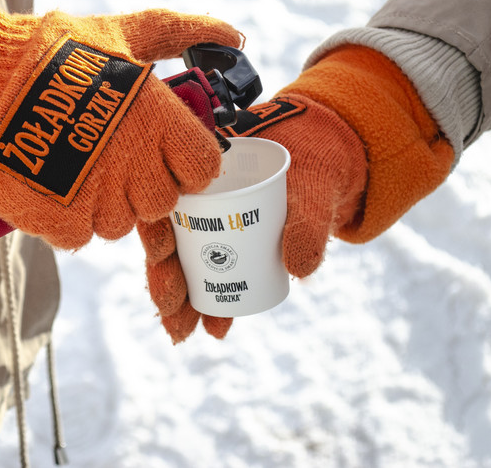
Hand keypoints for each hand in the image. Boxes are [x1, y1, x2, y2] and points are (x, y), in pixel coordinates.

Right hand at [0, 6, 242, 248]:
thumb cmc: (52, 52)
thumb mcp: (121, 31)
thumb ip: (179, 33)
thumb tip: (234, 33)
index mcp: (159, 121)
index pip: (204, 167)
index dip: (186, 159)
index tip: (163, 146)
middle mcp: (136, 165)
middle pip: (163, 200)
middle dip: (144, 182)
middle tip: (112, 153)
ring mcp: (99, 199)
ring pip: (122, 222)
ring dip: (105, 202)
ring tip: (75, 164)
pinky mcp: (61, 222)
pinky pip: (82, 235)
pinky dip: (69, 216)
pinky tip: (51, 181)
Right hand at [142, 45, 453, 342]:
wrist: (334, 158)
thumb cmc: (316, 157)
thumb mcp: (314, 181)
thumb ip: (308, 219)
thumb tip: (299, 269)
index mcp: (204, 170)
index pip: (166, 203)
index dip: (155, 234)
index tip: (163, 256)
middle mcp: (199, 198)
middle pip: (169, 243)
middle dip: (165, 282)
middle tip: (174, 312)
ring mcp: (214, 224)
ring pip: (187, 265)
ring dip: (182, 302)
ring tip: (185, 333)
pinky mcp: (234, 246)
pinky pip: (215, 276)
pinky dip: (213, 302)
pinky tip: (214, 328)